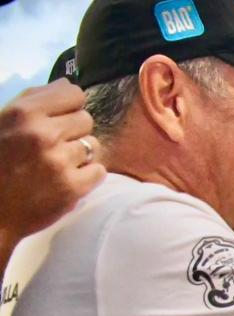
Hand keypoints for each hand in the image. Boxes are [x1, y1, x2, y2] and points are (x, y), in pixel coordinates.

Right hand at [0, 80, 104, 246]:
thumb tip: (68, 83)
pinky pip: (99, 171)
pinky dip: (87, 176)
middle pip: (86, 120)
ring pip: (93, 146)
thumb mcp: (2, 121)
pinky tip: (66, 179)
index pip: (74, 94)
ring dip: (79, 155)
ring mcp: (60, 161)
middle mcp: (44, 134)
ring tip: (57, 165)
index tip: (59, 119)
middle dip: (73, 132)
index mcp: (24, 113)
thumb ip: (34, 99)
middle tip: (54, 147)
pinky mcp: (72, 187)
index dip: (69, 107)